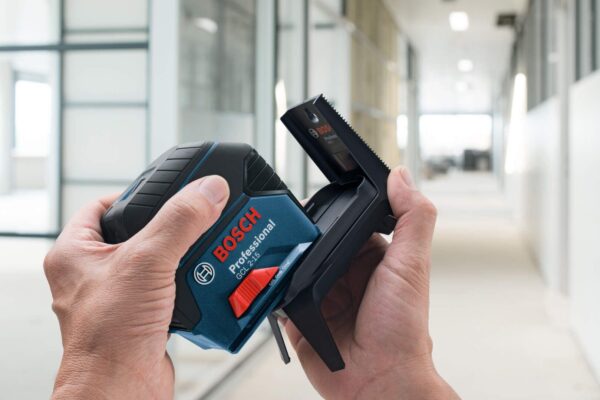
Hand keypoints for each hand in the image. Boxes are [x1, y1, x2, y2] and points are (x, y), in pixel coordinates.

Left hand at [44, 176, 229, 398]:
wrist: (122, 390)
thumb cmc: (108, 337)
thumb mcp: (147, 262)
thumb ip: (179, 221)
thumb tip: (206, 190)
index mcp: (76, 253)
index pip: (101, 206)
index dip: (131, 195)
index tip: (161, 191)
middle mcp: (93, 275)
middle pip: (136, 234)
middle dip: (168, 228)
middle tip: (192, 219)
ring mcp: (117, 298)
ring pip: (154, 264)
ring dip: (181, 258)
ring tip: (203, 247)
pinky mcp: (140, 318)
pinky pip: (166, 290)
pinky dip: (186, 285)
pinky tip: (203, 281)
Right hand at [284, 167, 458, 399]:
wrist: (378, 382)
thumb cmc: (403, 331)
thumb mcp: (411, 265)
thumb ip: (411, 219)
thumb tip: (402, 176)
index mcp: (373, 258)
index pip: (348, 222)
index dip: (335, 210)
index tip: (319, 196)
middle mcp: (346, 275)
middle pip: (316, 241)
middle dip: (301, 233)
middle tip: (286, 223)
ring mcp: (322, 296)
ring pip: (294, 264)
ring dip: (283, 258)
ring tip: (273, 247)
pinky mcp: (301, 317)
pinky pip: (278, 295)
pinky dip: (270, 286)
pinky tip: (264, 275)